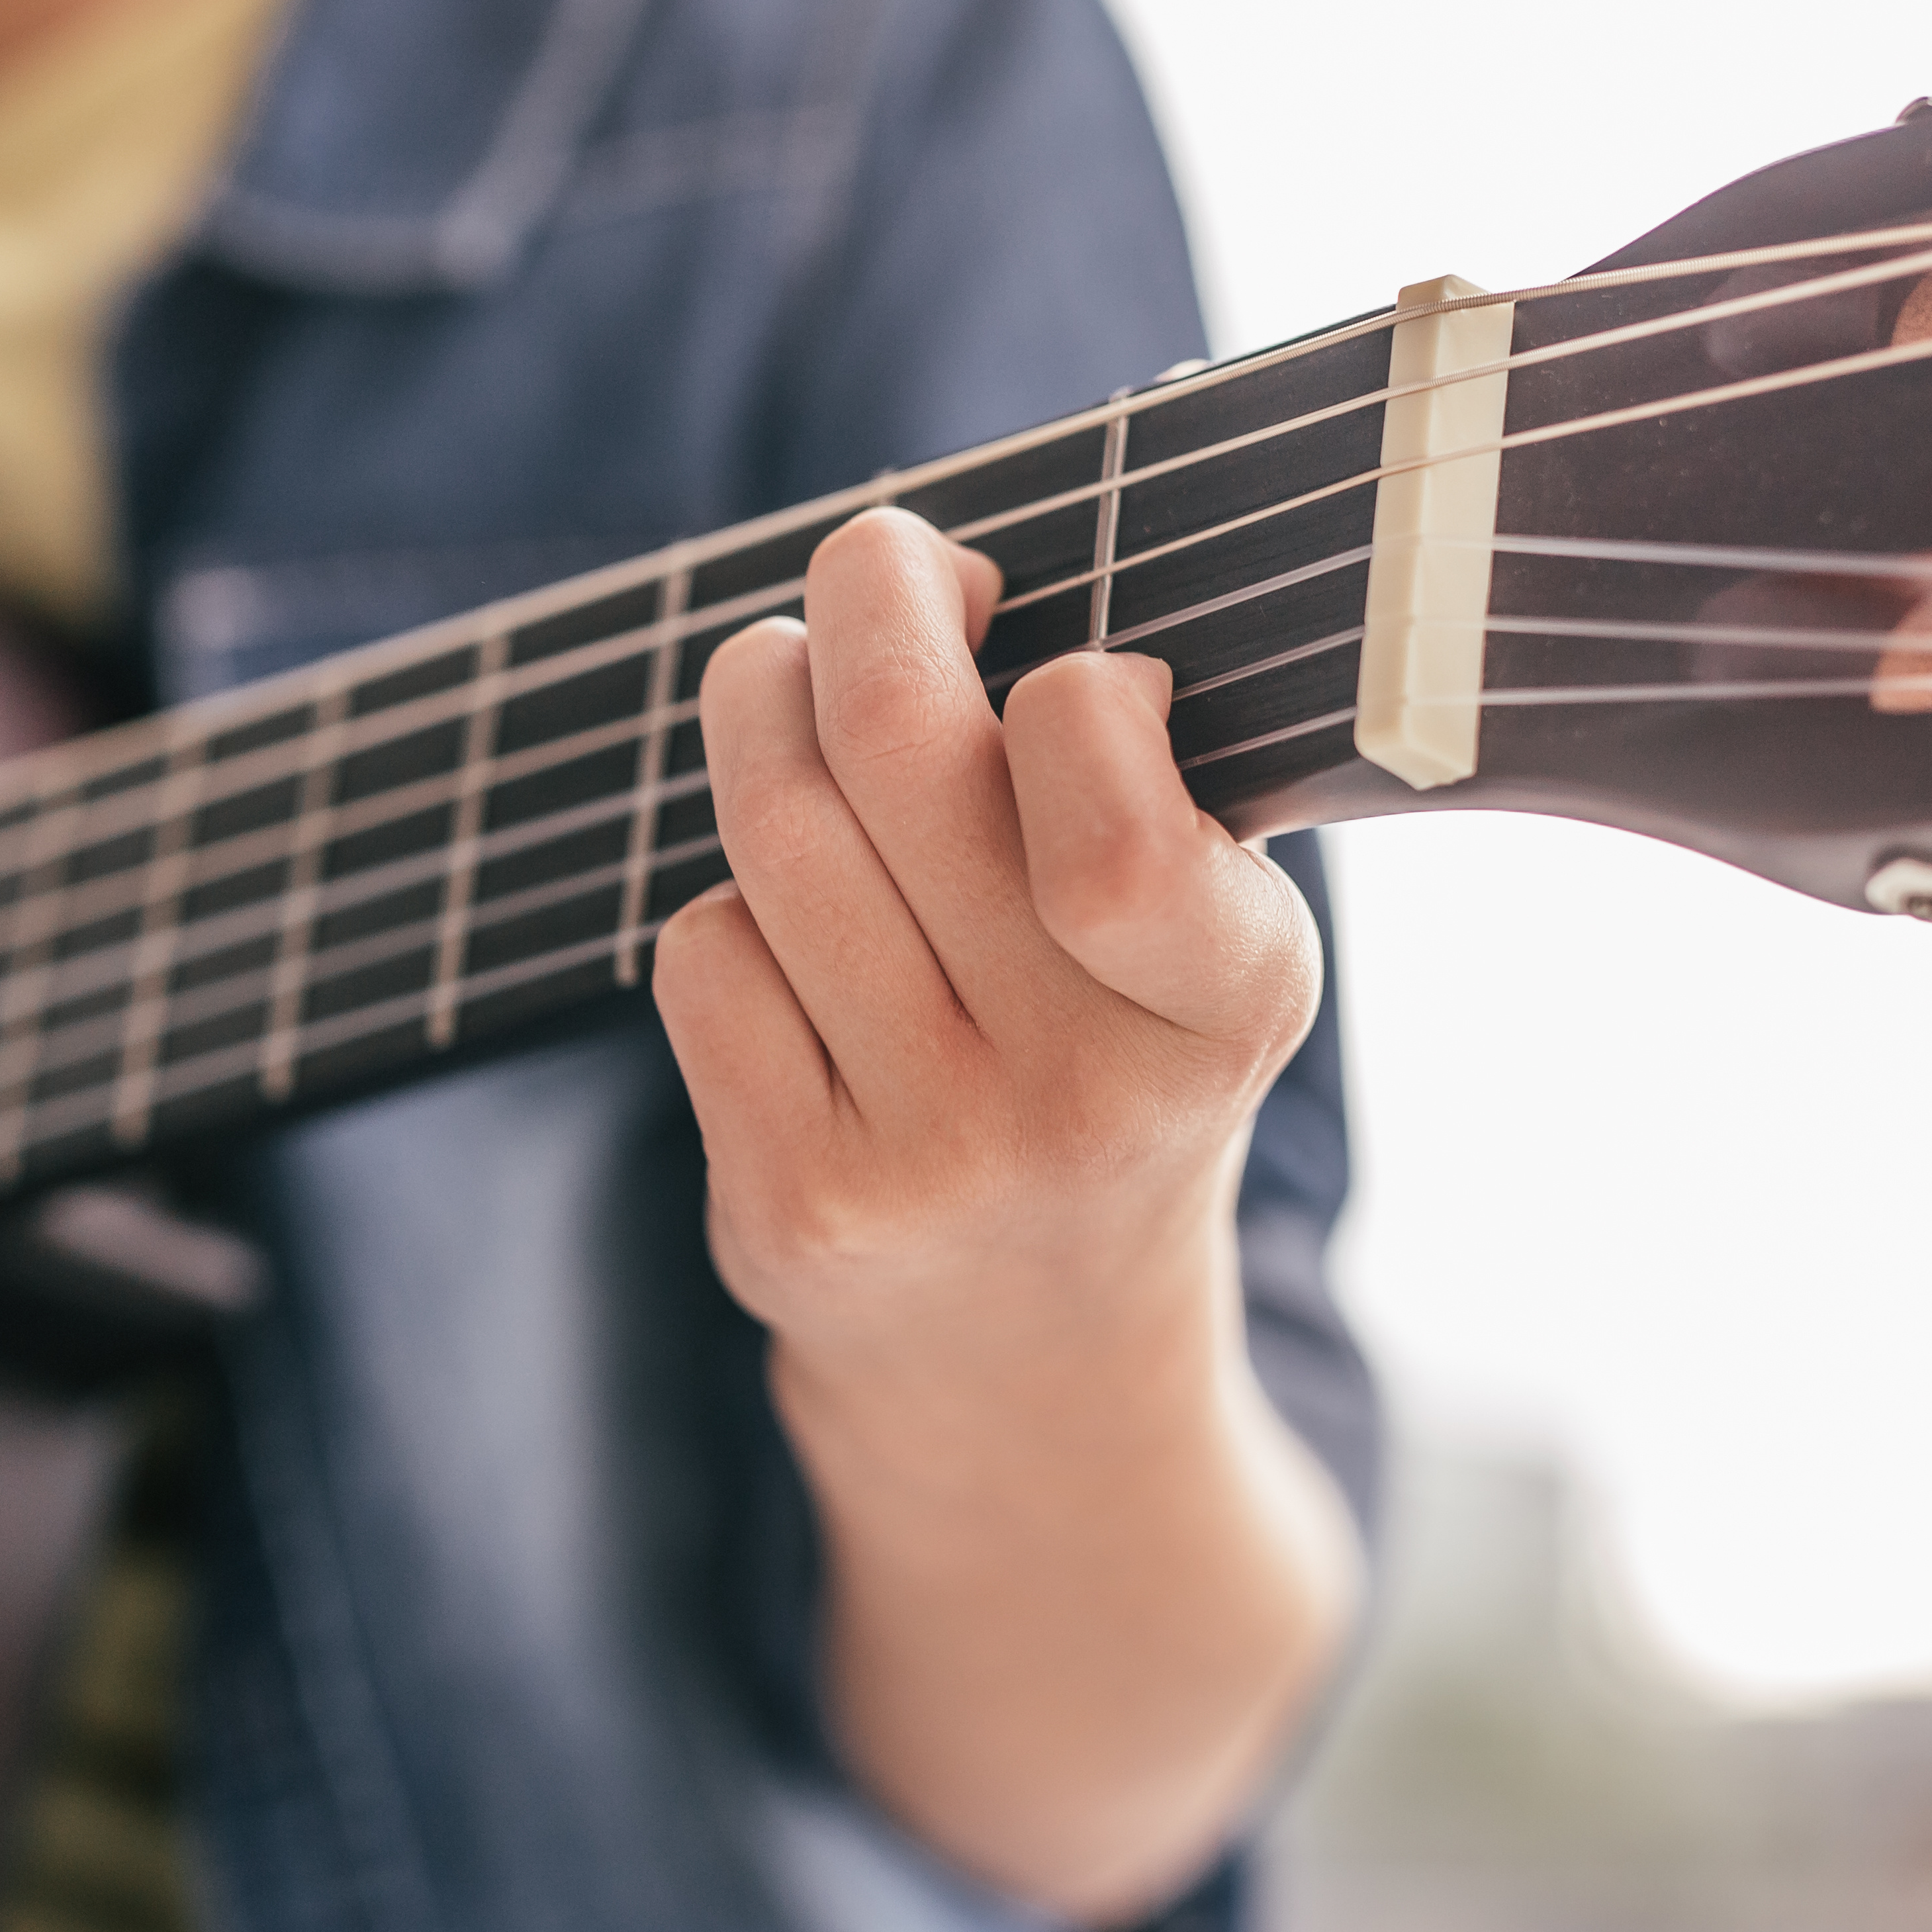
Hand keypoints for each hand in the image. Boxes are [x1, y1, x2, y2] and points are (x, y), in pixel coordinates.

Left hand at [653, 507, 1318, 1391]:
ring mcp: (926, 1159)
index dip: (1056, 686)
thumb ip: (1138, 787)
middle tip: (881, 558)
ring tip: (796, 686)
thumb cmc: (1111, 1073)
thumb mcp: (1201, 955)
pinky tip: (793, 930)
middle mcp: (1084, 1096)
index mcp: (1229, 1003)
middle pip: (897, 747)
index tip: (1051, 661)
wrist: (1038, 1372)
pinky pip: (702, 950)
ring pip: (776, 828)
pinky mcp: (791, 1206)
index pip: (1114, 812)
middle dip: (868, 593)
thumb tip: (961, 590)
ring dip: (765, 707)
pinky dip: (732, 904)